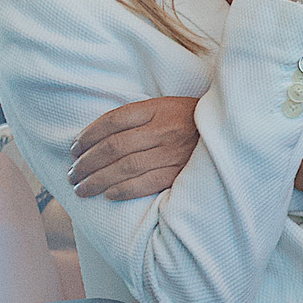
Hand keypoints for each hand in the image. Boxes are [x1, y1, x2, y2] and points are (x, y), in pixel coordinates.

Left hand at [71, 96, 201, 199]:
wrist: (230, 131)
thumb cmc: (191, 120)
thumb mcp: (166, 107)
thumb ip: (138, 118)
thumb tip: (97, 138)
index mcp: (158, 109)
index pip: (112, 121)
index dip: (87, 136)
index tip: (73, 149)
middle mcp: (163, 130)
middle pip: (114, 147)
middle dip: (87, 163)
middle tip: (72, 175)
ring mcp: (173, 152)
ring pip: (125, 167)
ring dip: (98, 180)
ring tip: (82, 189)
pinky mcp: (181, 172)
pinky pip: (146, 183)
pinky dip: (124, 190)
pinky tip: (109, 195)